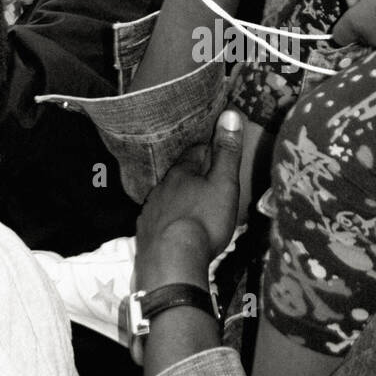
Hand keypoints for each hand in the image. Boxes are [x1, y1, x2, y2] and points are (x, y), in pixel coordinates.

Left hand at [135, 110, 243, 290]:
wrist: (171, 261)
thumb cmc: (203, 220)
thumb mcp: (223, 184)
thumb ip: (227, 152)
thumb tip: (230, 114)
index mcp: (181, 174)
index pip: (195, 154)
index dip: (208, 152)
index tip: (217, 152)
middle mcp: (161, 189)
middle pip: (179, 177)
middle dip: (193, 177)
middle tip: (209, 182)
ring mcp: (151, 211)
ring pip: (167, 199)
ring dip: (180, 201)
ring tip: (194, 208)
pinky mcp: (146, 235)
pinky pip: (159, 222)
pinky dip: (169, 223)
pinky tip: (176, 232)